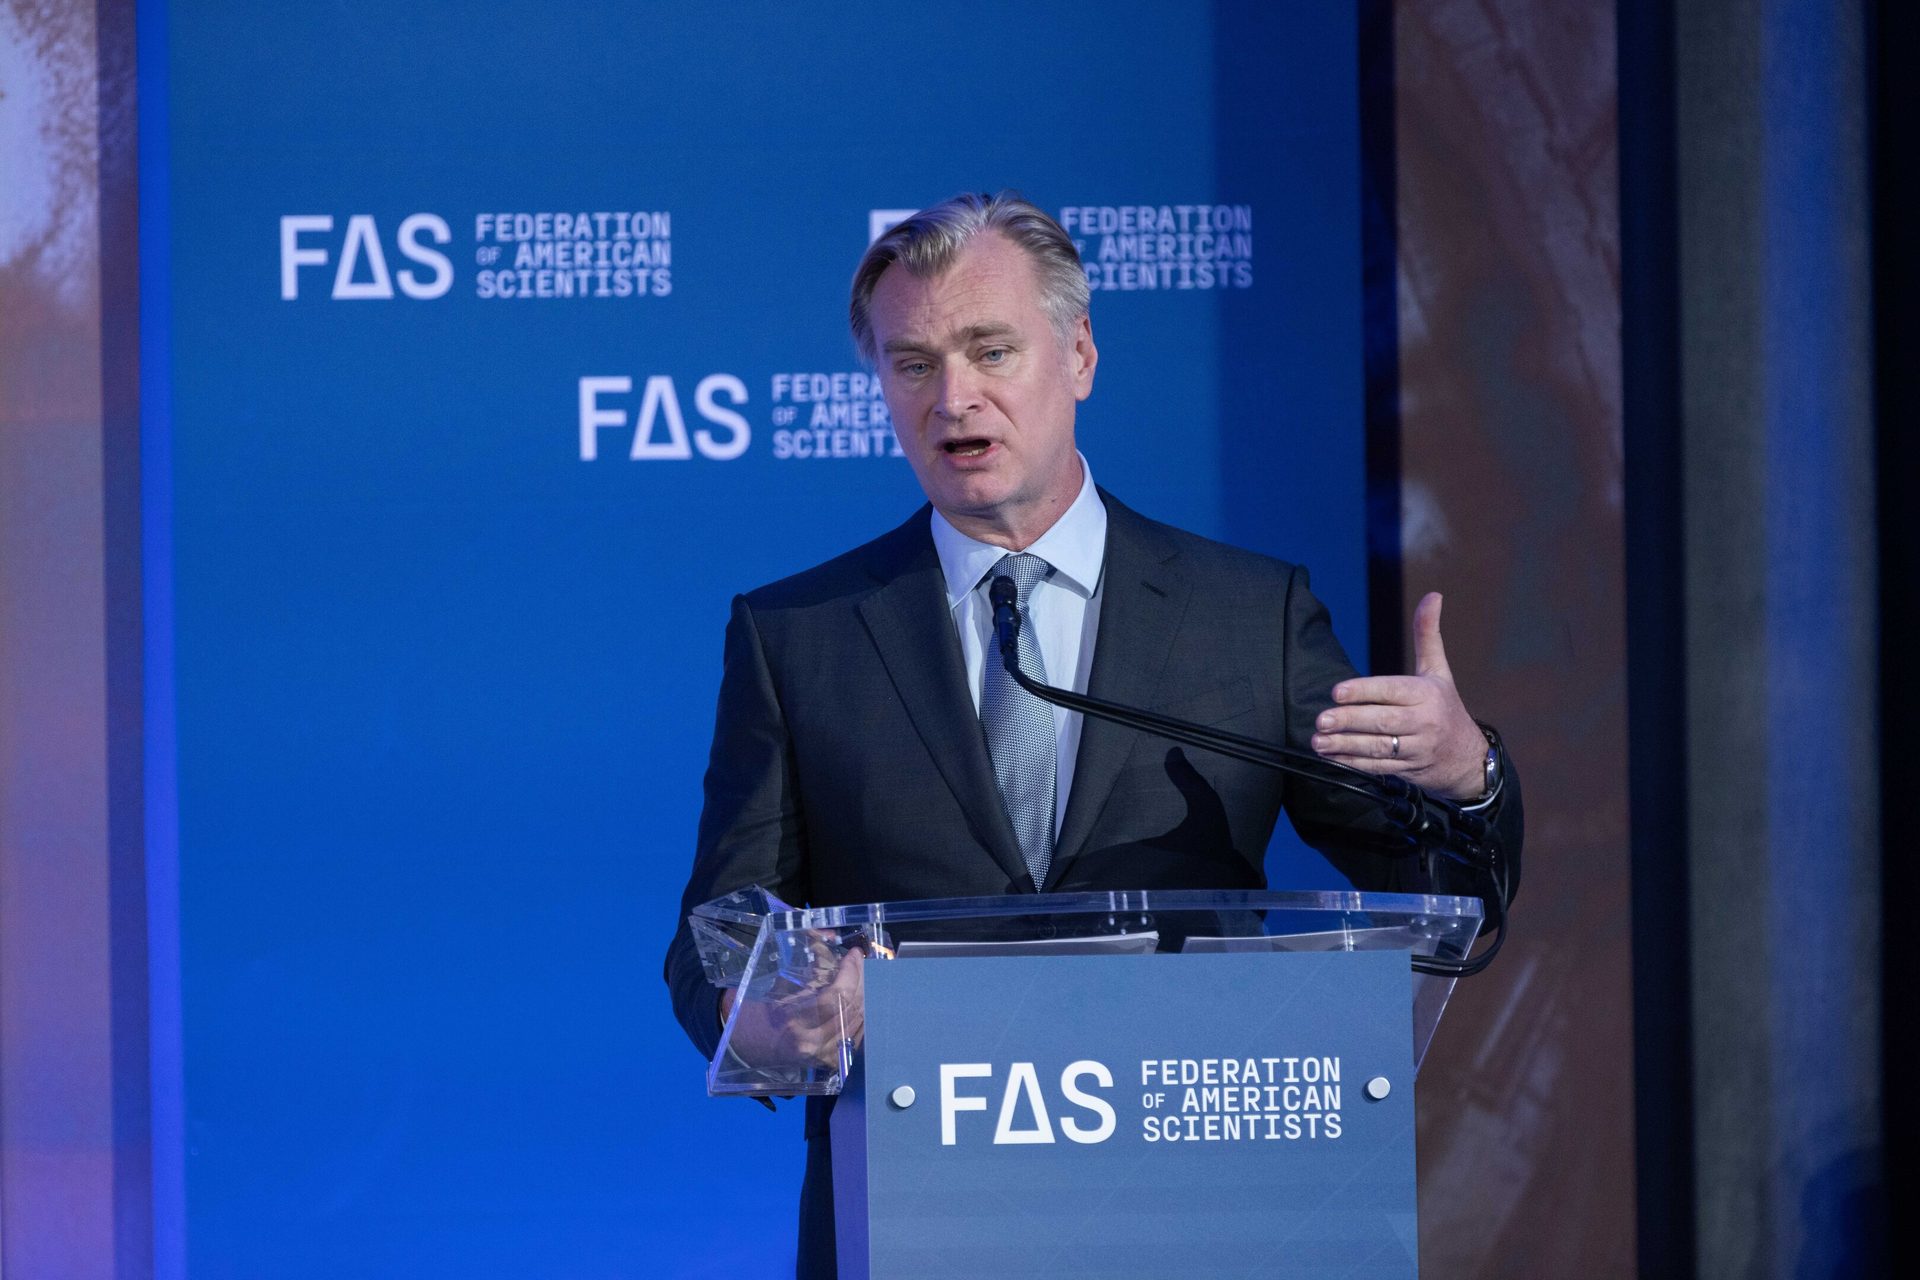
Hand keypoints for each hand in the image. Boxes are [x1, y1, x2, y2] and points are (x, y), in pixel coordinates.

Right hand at [721, 941, 865, 1068]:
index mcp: (795, 1022)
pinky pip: (857, 1035)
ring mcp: (824, 1056)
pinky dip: (861, 1014)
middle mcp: (813, 1043)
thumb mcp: (781, 986)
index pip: (837, 996)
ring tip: (862, 975)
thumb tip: (829, 939)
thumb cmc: (761, 1011)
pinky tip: (860, 999)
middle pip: (852, 1008)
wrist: (750, 1044)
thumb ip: (810, 966)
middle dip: (861, 979)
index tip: (853, 955)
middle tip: (860, 961)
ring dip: (865, 995)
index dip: (850, 972)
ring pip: (859, 1021)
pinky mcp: (831, 1062)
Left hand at [1309, 592, 1487, 800]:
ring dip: (1346, 745)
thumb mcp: (1438, 671)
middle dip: (1349, 720)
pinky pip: (1379, 768)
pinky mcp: (1409, 769)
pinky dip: (1354, 763)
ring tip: (1319, 741)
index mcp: (1428, 694)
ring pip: (1379, 747)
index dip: (1364, 691)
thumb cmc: (1446, 707)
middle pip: (1382, 721)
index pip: (1392, 691)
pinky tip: (1332, 757)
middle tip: (1321, 719)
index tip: (1337, 692)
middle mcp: (1424, 721)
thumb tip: (1433, 595)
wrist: (1468, 758)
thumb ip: (1428, 634)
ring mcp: (1417, 748)